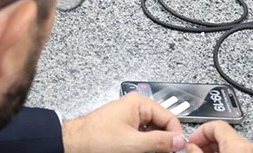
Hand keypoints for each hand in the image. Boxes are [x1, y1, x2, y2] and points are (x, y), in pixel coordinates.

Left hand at [61, 93, 185, 152]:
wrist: (73, 145)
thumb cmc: (95, 139)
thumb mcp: (133, 143)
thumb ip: (159, 142)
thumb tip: (178, 141)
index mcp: (138, 103)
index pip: (169, 117)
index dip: (176, 136)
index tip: (178, 151)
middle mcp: (134, 108)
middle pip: (161, 126)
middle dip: (164, 142)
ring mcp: (128, 119)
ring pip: (152, 133)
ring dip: (154, 146)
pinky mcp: (123, 130)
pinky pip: (141, 137)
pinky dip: (145, 147)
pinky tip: (142, 152)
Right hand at [187, 121, 252, 152]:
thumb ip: (197, 152)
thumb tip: (190, 146)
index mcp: (238, 145)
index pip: (217, 125)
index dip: (201, 131)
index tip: (192, 140)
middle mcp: (251, 148)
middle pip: (226, 133)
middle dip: (208, 140)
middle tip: (196, 149)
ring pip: (234, 144)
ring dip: (218, 147)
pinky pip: (242, 151)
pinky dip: (230, 152)